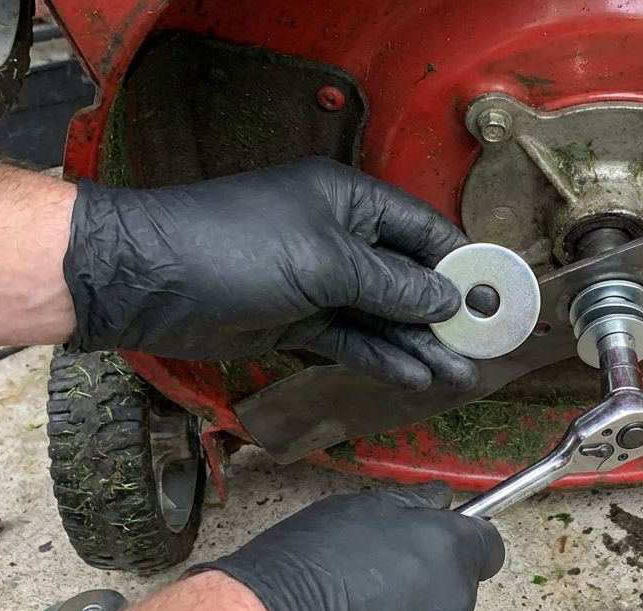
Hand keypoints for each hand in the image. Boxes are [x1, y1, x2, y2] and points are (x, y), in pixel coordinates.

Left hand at [64, 157, 476, 390]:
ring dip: (419, 345)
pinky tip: (416, 377)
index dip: (460, 263)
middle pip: (407, 277)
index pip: (422, 231)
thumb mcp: (325, 262)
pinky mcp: (296, 319)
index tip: (494, 296)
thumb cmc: (233, 247)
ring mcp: (317, 281)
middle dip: (445, 314)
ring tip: (460, 375)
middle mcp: (338, 236)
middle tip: (485, 347)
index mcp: (348, 200)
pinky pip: (351, 339)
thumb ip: (391, 285)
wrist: (148, 281)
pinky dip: (381, 357)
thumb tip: (446, 299)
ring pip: (382, 315)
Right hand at [190, 482, 503, 610]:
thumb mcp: (356, 509)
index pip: (487, 547)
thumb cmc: (303, 567)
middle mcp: (455, 607)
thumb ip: (410, 505)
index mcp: (448, 554)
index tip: (434, 549)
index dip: (461, 545)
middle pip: (454, 594)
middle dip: (424, 587)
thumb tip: (441, 499)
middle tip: (369, 587)